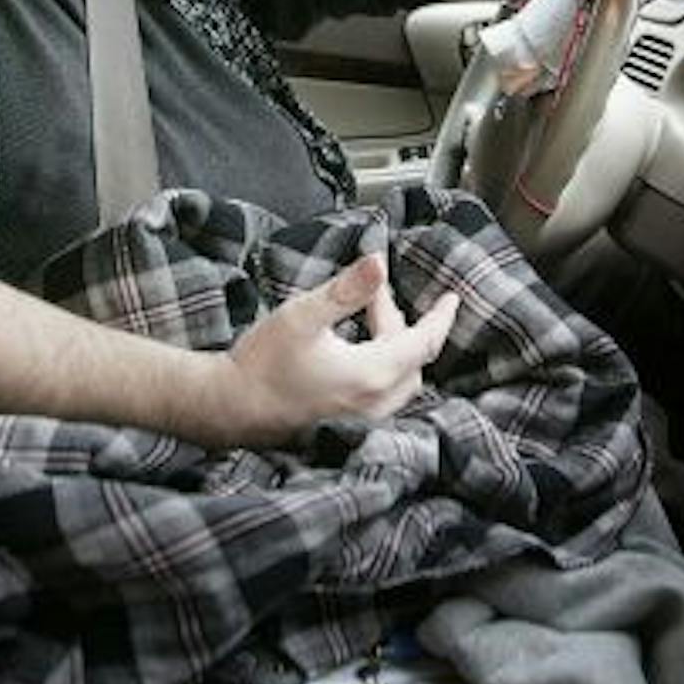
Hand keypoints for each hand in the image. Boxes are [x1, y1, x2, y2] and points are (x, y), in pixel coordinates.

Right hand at [221, 255, 459, 445]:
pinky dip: (383, 363)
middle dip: (401, 321)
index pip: (425, 342)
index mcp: (373, 374)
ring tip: (364, 312)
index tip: (452, 297)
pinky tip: (357, 345)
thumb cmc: (263, 363)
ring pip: (399, 375)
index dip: (441, 317)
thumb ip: (346, 289)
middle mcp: (375, 401)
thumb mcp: (304, 314)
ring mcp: (362, 415)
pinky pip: (384, 390)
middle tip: (374, 294)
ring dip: (392, 342)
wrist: (230, 406)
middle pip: (412, 356)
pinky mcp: (347, 421)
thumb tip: (379, 262)